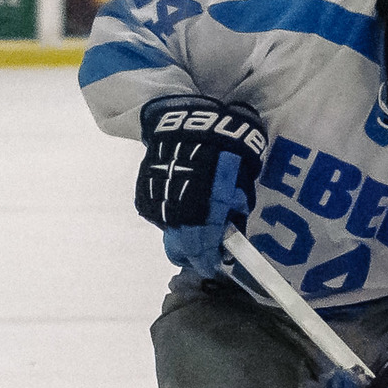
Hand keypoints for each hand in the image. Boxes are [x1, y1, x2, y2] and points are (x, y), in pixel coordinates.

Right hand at [135, 96, 267, 278]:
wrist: (184, 122)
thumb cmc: (224, 146)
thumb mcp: (242, 176)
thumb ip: (235, 205)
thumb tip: (232, 230)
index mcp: (205, 202)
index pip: (203, 242)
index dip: (208, 258)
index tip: (213, 266)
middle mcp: (177, 205)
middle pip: (181, 245)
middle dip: (193, 254)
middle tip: (203, 258)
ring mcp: (157, 200)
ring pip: (169, 232)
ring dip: (182, 236)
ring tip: (194, 235)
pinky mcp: (144, 193)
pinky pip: (158, 216)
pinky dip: (170, 220)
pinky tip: (181, 213)